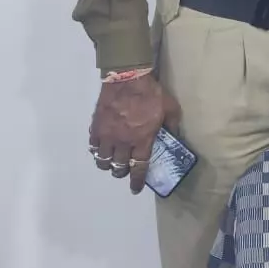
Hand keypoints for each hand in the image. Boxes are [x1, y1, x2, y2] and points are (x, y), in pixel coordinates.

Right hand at [87, 73, 179, 194]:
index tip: (135, 189)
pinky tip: (101, 148)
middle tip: (125, 170)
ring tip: (111, 162)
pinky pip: (93, 146)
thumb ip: (172, 125)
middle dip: (122, 172)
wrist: (127, 78)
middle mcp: (123, 142)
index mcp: (142, 140)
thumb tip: (174, 136)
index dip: (137, 181)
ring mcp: (107, 136)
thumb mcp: (170, 109)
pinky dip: (97, 151)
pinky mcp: (96, 127)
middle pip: (119, 167)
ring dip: (107, 165)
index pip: (139, 167)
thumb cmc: (151, 93)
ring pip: (103, 160)